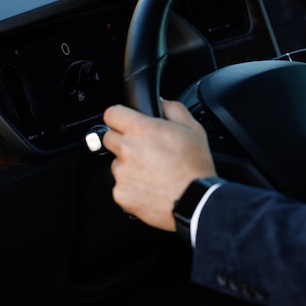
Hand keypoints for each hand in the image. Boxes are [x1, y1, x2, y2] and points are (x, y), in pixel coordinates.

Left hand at [102, 99, 215, 230]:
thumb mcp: (194, 129)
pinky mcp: (121, 194)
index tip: (126, 123)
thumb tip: (161, 103)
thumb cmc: (196, 167)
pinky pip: (121, 186)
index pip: (112, 114)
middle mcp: (127, 150)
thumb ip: (173, 109)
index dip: (121, 117)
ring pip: (117, 164)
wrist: (196, 201)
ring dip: (130, 166)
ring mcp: (122, 173)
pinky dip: (133, 187)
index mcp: (142, 130)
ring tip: (154, 173)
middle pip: (110, 138)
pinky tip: (151, 187)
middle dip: (125, 141)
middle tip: (146, 150)